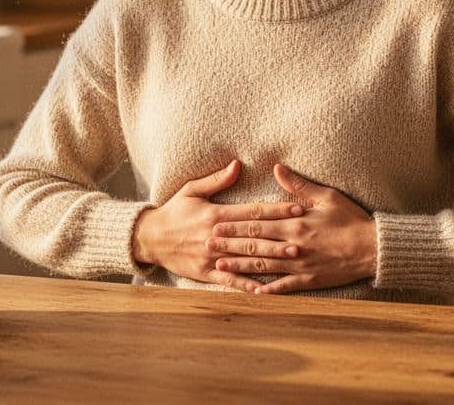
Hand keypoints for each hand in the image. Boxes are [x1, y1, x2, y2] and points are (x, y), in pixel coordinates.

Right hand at [131, 159, 303, 292]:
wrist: (149, 238)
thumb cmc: (174, 211)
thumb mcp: (191, 190)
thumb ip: (216, 179)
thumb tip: (237, 164)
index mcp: (216, 214)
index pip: (252, 211)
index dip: (276, 209)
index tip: (297, 207)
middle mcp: (216, 236)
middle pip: (254, 235)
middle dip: (281, 234)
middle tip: (304, 234)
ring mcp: (212, 256)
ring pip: (246, 258)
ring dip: (270, 259)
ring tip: (293, 259)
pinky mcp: (206, 273)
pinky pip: (229, 281)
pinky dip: (247, 285)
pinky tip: (264, 289)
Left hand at [210, 164, 376, 294]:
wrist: (373, 247)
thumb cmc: (351, 218)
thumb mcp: (326, 196)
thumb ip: (298, 185)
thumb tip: (277, 168)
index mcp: (295, 222)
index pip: (258, 221)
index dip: (234, 223)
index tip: (215, 222)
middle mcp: (293, 244)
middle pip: (255, 243)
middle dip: (230, 244)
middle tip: (207, 245)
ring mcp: (299, 265)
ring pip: (263, 266)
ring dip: (240, 267)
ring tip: (220, 267)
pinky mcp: (309, 280)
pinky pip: (284, 287)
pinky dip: (268, 290)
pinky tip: (252, 293)